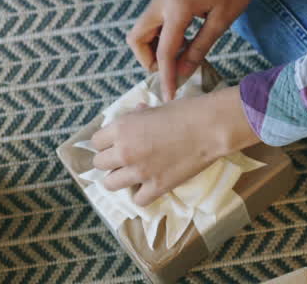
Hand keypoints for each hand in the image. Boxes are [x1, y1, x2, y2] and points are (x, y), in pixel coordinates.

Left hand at [90, 85, 259, 205]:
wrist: (211, 127)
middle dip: (110, 161)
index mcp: (122, 128)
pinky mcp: (156, 188)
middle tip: (124, 158)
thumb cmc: (186, 111)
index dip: (106, 142)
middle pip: (99, 164)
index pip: (96, 142)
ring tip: (131, 175)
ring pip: (110, 184)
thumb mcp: (157, 108)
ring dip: (119, 179)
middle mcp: (125, 151)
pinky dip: (142, 194)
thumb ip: (139, 116)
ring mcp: (139, 172)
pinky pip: (137, 199)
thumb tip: (135, 114)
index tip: (115, 143)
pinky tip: (150, 186)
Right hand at [127, 0, 263, 99]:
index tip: (169, 97)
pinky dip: (161, 37)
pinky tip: (184, 42)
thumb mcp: (222, 21)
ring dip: (154, 49)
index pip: (164, 52)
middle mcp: (161, 1)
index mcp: (176, 8)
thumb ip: (199, 48)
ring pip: (142, 30)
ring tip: (181, 57)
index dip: (166, 77)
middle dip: (149, 61)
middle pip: (136, 39)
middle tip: (172, 70)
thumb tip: (182, 73)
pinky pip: (153, 22)